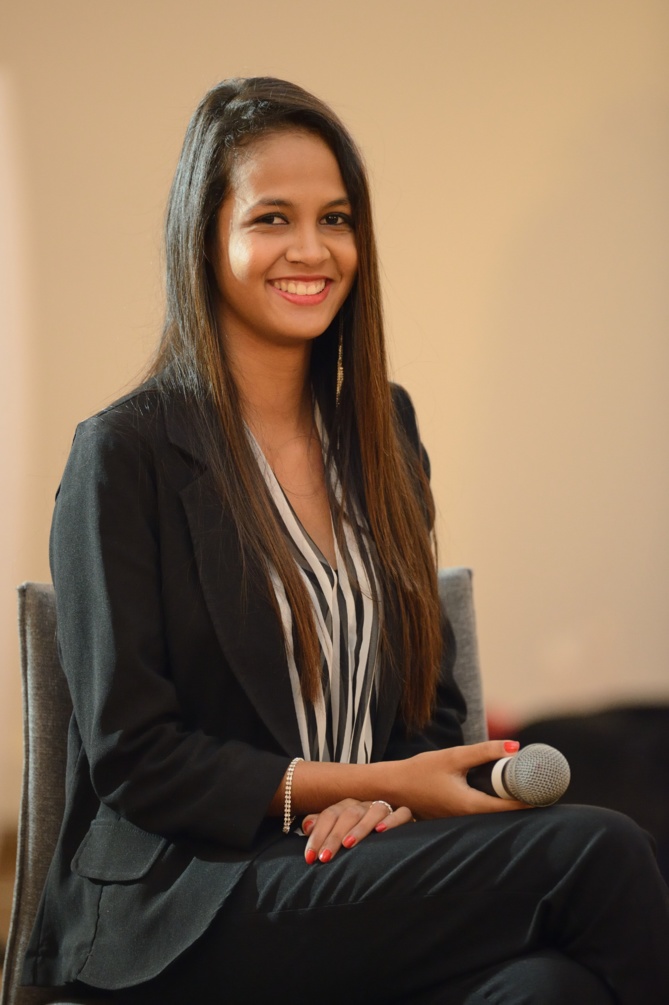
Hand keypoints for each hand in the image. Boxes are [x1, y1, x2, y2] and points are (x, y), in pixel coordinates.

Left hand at [302, 798, 413, 864]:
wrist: (394, 833)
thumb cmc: (360, 834)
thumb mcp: (338, 830)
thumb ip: (321, 827)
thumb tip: (307, 826)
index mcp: (346, 806)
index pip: (329, 815)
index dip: (317, 835)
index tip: (310, 857)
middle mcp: (364, 805)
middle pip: (347, 814)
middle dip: (334, 836)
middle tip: (324, 858)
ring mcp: (384, 808)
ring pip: (372, 811)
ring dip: (359, 827)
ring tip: (348, 845)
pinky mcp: (404, 814)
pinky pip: (401, 813)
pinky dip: (391, 820)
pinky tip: (381, 830)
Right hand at [397, 740, 528, 819]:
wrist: (392, 785)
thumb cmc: (421, 771)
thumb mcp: (454, 756)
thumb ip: (484, 752)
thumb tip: (515, 746)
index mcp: (470, 806)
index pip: (508, 807)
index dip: (529, 800)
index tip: (547, 792)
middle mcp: (467, 818)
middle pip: (503, 812)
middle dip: (522, 800)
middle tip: (541, 787)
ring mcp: (460, 819)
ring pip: (491, 812)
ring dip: (507, 800)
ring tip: (525, 787)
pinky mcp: (454, 815)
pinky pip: (479, 811)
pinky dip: (492, 801)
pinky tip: (497, 790)